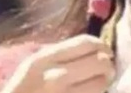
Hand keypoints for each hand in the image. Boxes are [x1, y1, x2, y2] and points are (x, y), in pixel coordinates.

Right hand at [0, 34, 114, 92]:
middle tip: (106, 71)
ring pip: (101, 84)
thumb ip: (61, 55)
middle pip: (99, 62)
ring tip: (97, 85)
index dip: (102, 45)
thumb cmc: (23, 91)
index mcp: (44, 60)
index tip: (106, 51)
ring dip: (104, 84)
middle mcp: (55, 77)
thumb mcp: (34, 66)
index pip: (86, 43)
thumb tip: (96, 49)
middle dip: (107, 66)